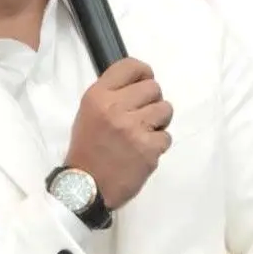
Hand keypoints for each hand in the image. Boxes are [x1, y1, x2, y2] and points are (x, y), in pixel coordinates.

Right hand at [65, 58, 172, 209]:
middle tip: (142, 115)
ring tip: (145, 132)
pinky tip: (144, 151)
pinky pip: (166, 136)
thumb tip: (139, 82)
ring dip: (159, 121)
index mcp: (98, 96)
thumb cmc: (87, 148)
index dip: (143, 72)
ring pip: (166, 109)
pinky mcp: (148, 149)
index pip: (131, 66)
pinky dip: (158, 144)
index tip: (144, 81)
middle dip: (152, 100)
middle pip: (153, 87)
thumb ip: (112, 94)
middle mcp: (116, 107)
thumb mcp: (88, 112)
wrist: (85, 187)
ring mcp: (134, 128)